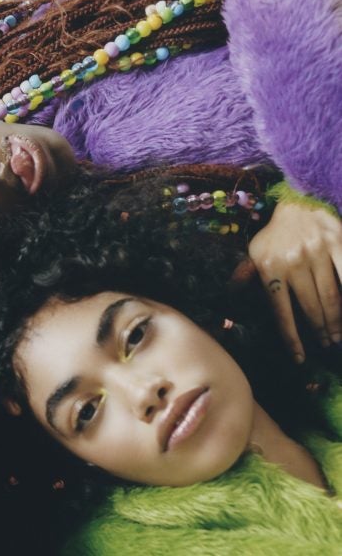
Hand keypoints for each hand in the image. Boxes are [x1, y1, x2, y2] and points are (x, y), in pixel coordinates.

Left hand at [248, 199, 341, 361]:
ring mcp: (317, 251)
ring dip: (337, 321)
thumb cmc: (274, 234)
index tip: (300, 358)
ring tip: (338, 337)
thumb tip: (230, 299)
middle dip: (320, 331)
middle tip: (328, 346)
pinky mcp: (339, 241)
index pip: (281, 311)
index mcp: (269, 268)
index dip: (291, 337)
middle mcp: (293, 262)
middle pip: (310, 307)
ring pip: (332, 296)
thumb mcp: (254, 254)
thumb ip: (245, 277)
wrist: (297, 201)